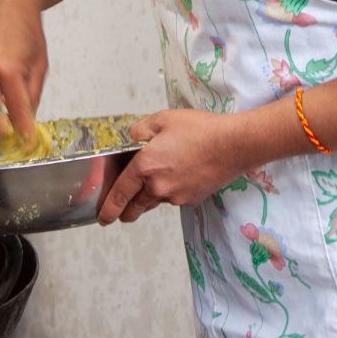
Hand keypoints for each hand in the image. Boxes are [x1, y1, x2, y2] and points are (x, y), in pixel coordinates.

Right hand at [0, 0, 47, 139]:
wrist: (10, 7)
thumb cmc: (29, 34)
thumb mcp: (40, 66)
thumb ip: (32, 95)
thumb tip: (27, 120)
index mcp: (7, 68)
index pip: (15, 110)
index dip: (23, 130)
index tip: (28, 142)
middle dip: (1, 129)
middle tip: (14, 132)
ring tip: (5, 115)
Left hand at [97, 110, 252, 224]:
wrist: (233, 145)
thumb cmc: (201, 130)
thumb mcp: (163, 119)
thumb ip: (142, 130)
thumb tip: (134, 138)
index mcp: (146, 166)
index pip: (120, 193)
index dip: (109, 208)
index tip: (103, 217)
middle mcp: (159, 186)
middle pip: (135, 207)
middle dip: (126, 212)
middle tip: (120, 213)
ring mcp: (176, 196)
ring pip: (155, 202)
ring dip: (148, 199)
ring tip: (152, 186)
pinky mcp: (192, 199)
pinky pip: (174, 199)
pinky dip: (170, 192)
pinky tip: (178, 177)